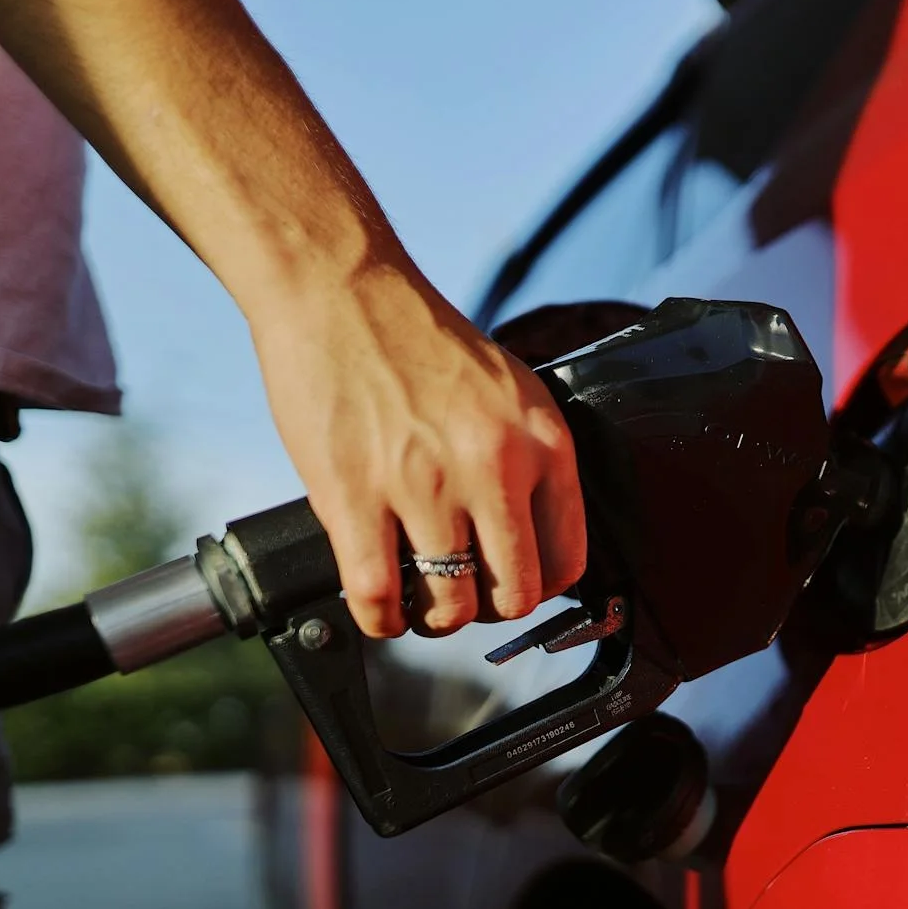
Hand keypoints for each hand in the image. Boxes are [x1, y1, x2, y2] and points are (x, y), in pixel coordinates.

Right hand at [254, 260, 586, 638]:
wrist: (339, 288)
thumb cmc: (417, 340)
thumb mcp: (508, 391)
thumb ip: (526, 459)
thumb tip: (529, 535)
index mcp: (541, 441)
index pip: (568, 560)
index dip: (538, 587)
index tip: (511, 585)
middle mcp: (492, 467)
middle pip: (514, 595)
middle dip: (488, 610)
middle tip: (464, 595)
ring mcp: (423, 486)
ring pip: (450, 606)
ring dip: (432, 618)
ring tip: (417, 598)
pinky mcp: (354, 496)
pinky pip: (379, 598)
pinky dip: (380, 620)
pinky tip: (378, 607)